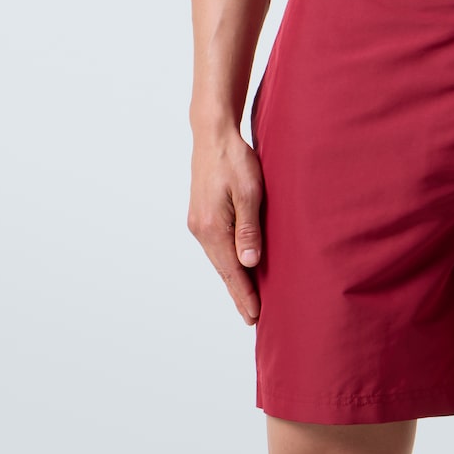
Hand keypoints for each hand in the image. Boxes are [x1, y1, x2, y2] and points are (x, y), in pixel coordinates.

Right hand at [187, 129, 263, 325]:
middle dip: (238, 293)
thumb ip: (249, 228)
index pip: (232, 271)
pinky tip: (236, 266)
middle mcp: (201, 230)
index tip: (254, 317)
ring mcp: (199, 223)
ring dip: (233, 278)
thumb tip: (250, 262)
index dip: (244, 295)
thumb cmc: (234, 160)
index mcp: (213, 228)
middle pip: (223, 269)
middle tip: (252, 318)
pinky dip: (227, 261)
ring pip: (219, 259)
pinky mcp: (201, 215)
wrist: (213, 135)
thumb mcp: (249, 192)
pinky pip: (216, 247)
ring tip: (247, 298)